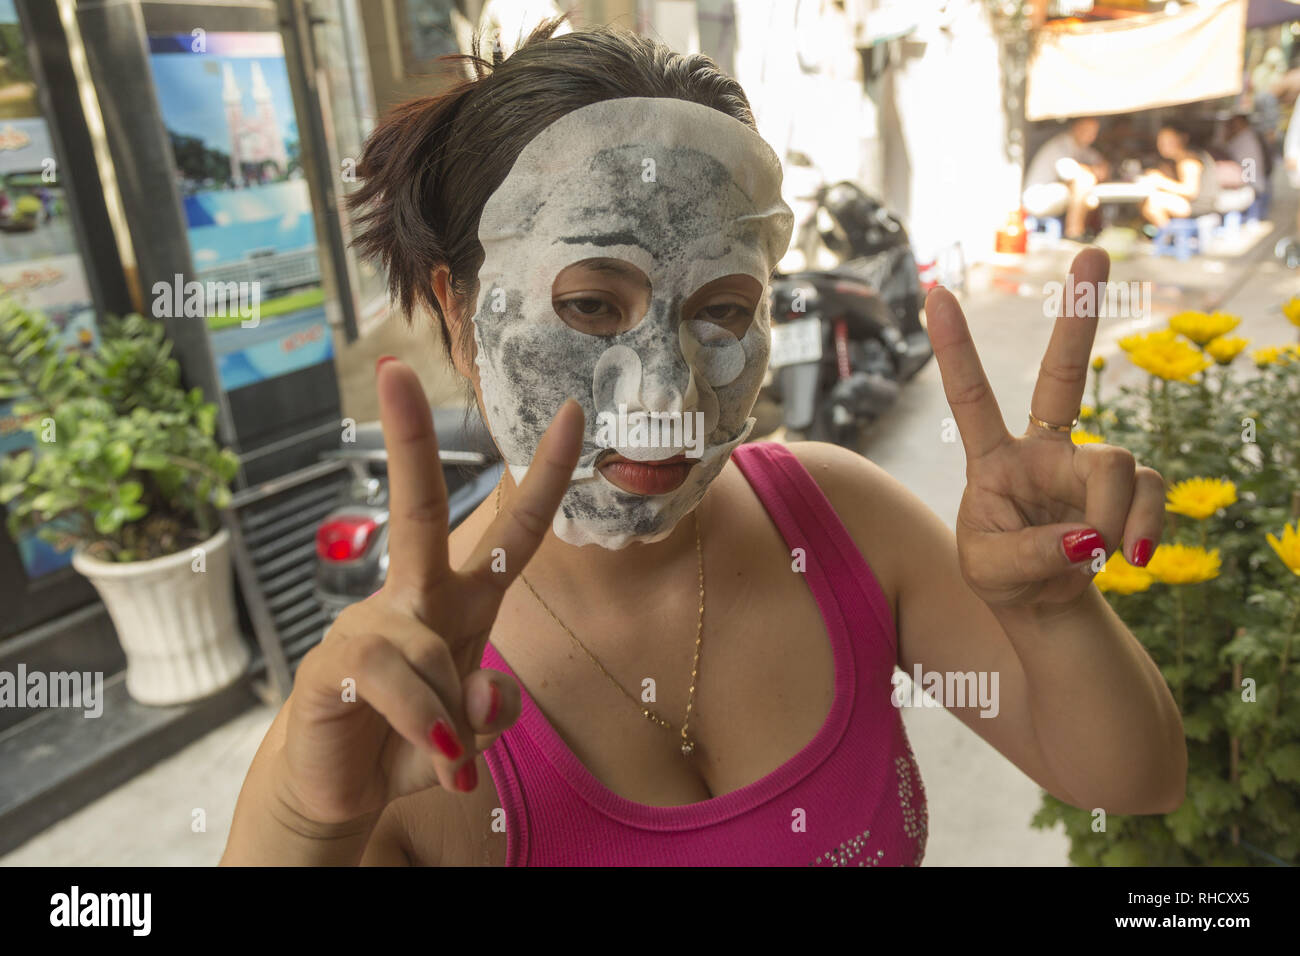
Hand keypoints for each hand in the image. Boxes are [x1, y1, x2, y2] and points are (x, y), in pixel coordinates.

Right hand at [276, 359, 582, 824]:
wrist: (343, 791)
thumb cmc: (410, 739)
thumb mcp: (470, 724)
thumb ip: (492, 707)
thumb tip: (485, 690)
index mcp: (461, 600)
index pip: (513, 531)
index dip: (545, 476)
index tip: (574, 414)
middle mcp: (414, 598)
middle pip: (418, 510)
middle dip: (408, 440)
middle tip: (393, 371)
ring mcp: (368, 625)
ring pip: (434, 654)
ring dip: (450, 719)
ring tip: (443, 754)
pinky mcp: (332, 665)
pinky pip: (397, 686)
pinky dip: (424, 727)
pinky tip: (426, 752)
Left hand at [924, 248, 1163, 608]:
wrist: (1041, 602)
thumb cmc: (999, 574)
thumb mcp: (988, 571)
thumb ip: (1028, 555)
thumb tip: (1088, 533)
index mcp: (992, 459)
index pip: (970, 398)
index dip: (955, 349)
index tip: (936, 293)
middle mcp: (1041, 448)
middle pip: (1063, 374)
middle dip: (1080, 315)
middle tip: (1092, 252)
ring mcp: (1086, 463)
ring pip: (1115, 463)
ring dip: (1110, 517)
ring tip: (1095, 557)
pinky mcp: (1126, 487)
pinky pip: (1148, 493)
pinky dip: (1142, 529)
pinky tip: (1129, 558)